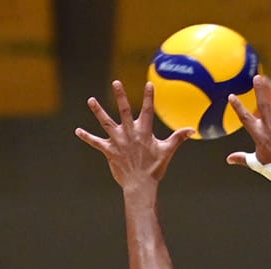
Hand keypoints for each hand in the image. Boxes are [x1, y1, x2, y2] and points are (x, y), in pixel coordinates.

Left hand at [75, 80, 191, 190]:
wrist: (140, 186)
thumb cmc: (155, 168)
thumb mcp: (167, 151)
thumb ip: (178, 138)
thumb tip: (192, 130)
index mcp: (144, 132)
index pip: (148, 110)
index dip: (149, 97)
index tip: (149, 84)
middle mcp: (130, 134)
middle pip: (124, 110)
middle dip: (120, 95)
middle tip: (116, 81)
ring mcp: (118, 142)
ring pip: (106, 123)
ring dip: (98, 111)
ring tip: (90, 100)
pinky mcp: (109, 151)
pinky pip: (96, 143)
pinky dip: (86, 137)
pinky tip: (77, 131)